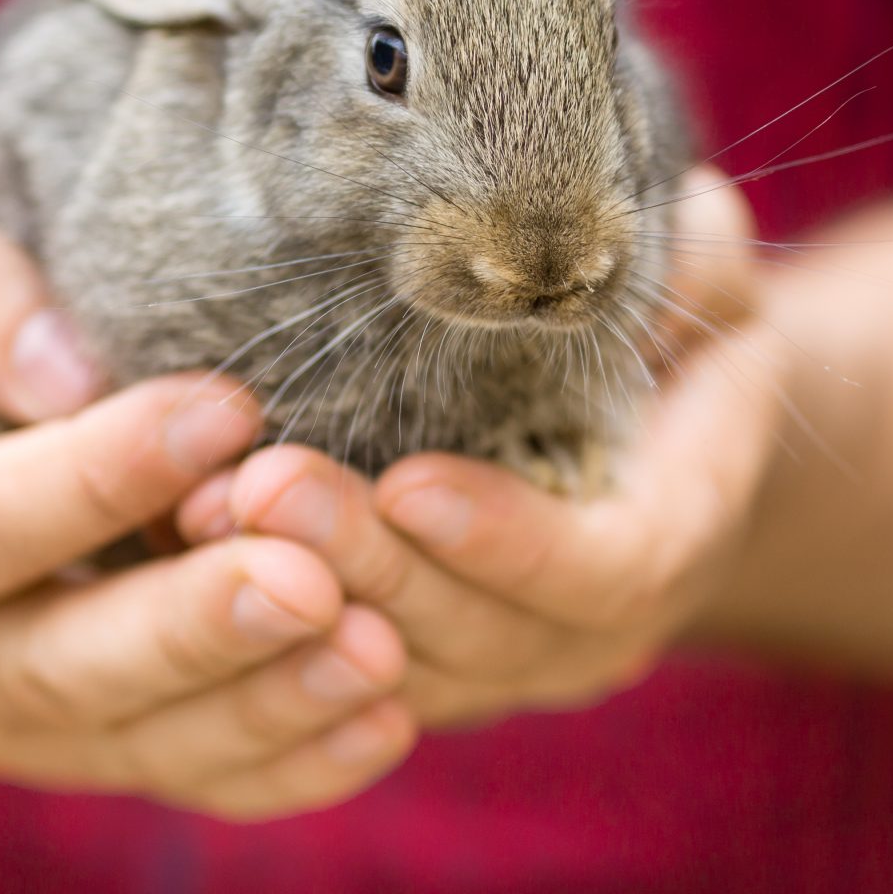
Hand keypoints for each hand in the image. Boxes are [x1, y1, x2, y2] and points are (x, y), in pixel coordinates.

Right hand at [0, 125, 415, 817]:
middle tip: (313, 577)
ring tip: (380, 649)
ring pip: (139, 742)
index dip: (92, 479)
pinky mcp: (94, 741)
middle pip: (54, 667)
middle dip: (193, 626)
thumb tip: (60, 372)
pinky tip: (386, 720)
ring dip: (265, 705)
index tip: (226, 409)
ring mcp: (2, 718)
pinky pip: (195, 774)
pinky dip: (293, 761)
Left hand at [179, 172, 780, 726]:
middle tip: (263, 486)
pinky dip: (262, 623)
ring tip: (204, 510)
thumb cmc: (672, 339)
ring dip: (296, 600)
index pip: (597, 575)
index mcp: (671, 542)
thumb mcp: (709, 294)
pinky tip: (183, 545)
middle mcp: (582, 635)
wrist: (640, 436)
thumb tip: (694, 217)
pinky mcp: (411, 669)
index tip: (410, 480)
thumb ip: (703, 271)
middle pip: (471, 636)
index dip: (505, 542)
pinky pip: (331, 676)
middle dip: (365, 564)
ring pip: (390, 672)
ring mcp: (493, 667)